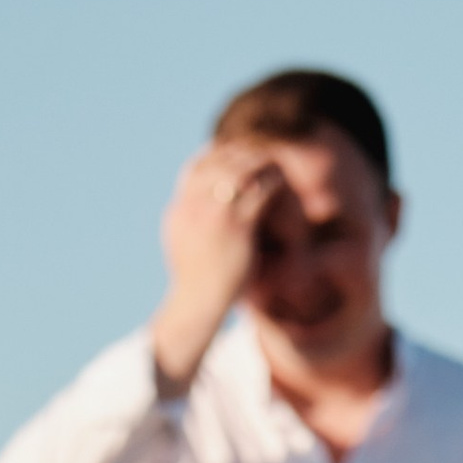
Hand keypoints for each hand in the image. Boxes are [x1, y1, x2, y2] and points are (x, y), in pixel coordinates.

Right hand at [150, 140, 283, 390]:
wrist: (197, 307)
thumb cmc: (193, 283)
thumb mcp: (180, 243)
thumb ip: (187, 217)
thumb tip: (184, 204)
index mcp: (179, 207)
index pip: (197, 165)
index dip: (219, 156)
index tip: (237, 158)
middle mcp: (193, 203)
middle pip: (221, 160)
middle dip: (243, 156)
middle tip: (263, 160)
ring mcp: (214, 212)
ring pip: (243, 168)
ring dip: (261, 165)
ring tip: (275, 170)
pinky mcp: (238, 224)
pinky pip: (261, 189)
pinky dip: (273, 183)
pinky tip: (283, 186)